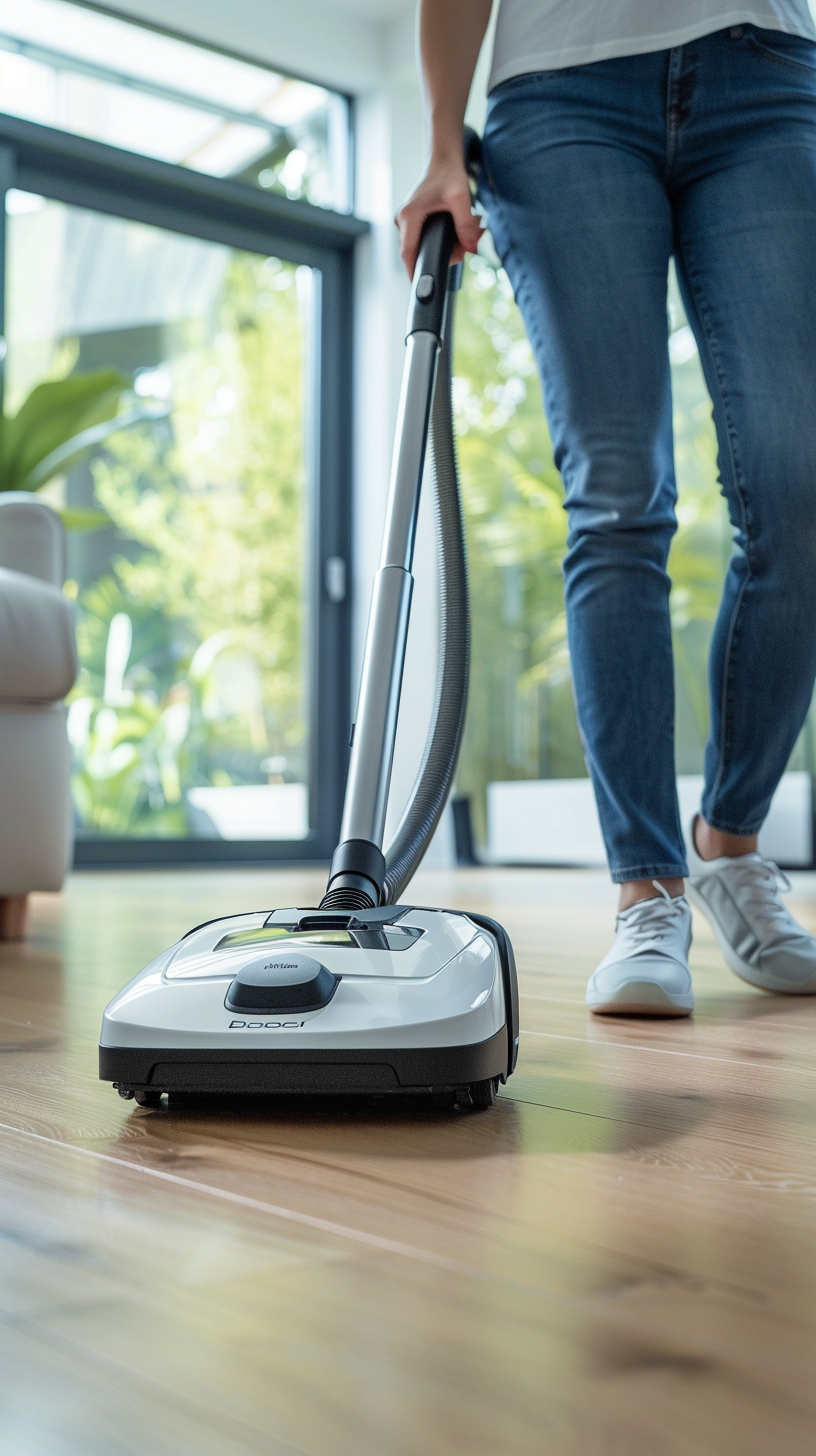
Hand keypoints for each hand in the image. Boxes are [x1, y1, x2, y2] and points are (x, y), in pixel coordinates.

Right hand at [396, 156, 482, 277]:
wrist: (444, 158)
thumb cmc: (449, 173)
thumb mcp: (461, 199)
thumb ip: (466, 225)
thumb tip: (471, 248)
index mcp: (409, 216)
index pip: (408, 252)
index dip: (414, 271)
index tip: (421, 286)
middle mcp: (403, 219)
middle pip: (418, 251)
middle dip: (441, 255)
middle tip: (462, 250)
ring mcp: (407, 220)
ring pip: (423, 245)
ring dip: (445, 246)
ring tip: (465, 236)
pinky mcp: (414, 219)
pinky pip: (425, 237)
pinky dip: (441, 238)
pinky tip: (456, 231)